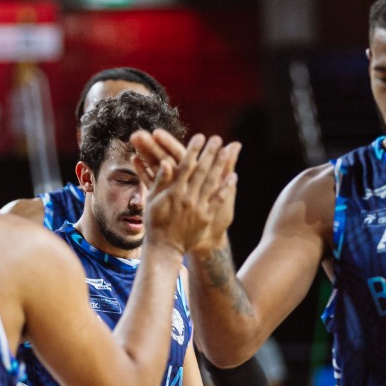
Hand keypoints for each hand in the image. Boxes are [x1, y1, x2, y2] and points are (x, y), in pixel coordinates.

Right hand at [134, 132, 239, 255]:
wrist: (165, 248)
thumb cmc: (155, 223)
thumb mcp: (152, 201)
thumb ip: (160, 181)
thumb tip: (166, 162)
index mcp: (173, 191)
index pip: (185, 166)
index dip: (193, 151)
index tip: (199, 137)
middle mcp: (187, 197)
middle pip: (201, 171)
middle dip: (209, 153)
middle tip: (217, 139)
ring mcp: (198, 207)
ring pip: (211, 182)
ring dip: (220, 166)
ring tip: (227, 151)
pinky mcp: (206, 216)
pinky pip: (218, 199)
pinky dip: (226, 187)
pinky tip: (233, 176)